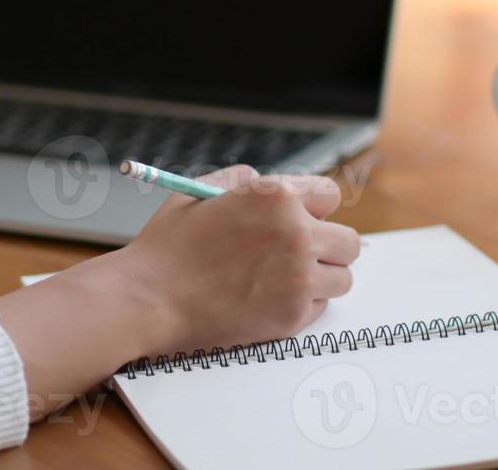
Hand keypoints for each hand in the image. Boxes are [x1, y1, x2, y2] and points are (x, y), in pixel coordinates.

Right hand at [0, 164, 358, 421]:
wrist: (148, 300)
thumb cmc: (167, 246)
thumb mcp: (198, 192)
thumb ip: (240, 180)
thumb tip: (265, 181)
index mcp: (276, 197)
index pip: (330, 195)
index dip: (314, 208)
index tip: (302, 219)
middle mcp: (297, 235)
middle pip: (348, 242)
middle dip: (327, 245)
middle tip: (299, 254)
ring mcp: (299, 279)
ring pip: (341, 278)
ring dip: (319, 278)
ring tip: (284, 280)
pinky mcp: (293, 316)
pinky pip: (320, 307)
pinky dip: (302, 305)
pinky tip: (268, 300)